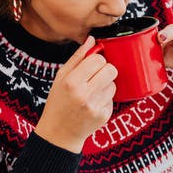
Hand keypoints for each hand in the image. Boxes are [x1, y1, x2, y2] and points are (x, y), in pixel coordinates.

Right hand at [34, 37, 116, 151]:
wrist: (59, 133)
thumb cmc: (58, 102)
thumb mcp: (60, 78)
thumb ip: (77, 58)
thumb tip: (91, 39)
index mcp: (71, 82)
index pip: (99, 60)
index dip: (98, 60)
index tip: (92, 65)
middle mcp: (84, 94)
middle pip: (111, 70)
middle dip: (106, 70)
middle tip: (96, 76)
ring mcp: (95, 106)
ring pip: (114, 85)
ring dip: (106, 86)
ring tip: (92, 93)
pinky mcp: (104, 116)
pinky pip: (112, 99)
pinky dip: (105, 99)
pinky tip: (92, 105)